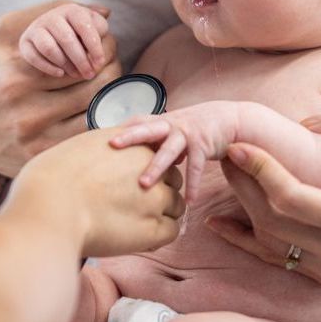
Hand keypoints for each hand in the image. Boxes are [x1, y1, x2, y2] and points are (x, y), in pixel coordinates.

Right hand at [0, 0, 121, 177]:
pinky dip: (104, 116)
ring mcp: (35, 138)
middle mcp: (23, 109)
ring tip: (108, 77)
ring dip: (113, 90)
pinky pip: (90, 134)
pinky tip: (101, 103)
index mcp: (14, 74)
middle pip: (94, 81)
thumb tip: (104, 13)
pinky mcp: (43, 158)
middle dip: (112, 64)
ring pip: (98, 109)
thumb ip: (50, 12)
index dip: (101, 43)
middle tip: (111, 57)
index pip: (79, 52)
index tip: (105, 38)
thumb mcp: (5, 33)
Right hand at [14, 116, 185, 257]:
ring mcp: (157, 197)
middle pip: (171, 178)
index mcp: (133, 142)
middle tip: (134, 204)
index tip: (131, 183)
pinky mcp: (155, 228)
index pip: (156, 155)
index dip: (146, 170)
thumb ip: (101, 150)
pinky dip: (159, 235)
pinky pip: (172, 231)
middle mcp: (150, 166)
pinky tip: (139, 238)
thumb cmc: (53, 179)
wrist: (51, 207)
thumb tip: (98, 156)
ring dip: (162, 213)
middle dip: (158, 190)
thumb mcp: (80, 148)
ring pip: (177, 205)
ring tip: (136, 223)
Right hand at [19, 2, 110, 77]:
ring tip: (76, 73)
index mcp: (71, 10)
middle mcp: (52, 17)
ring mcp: (36, 29)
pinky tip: (60, 73)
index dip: (94, 46)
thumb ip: (99, 23)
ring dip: (65, 64)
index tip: (100, 63)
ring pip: (49, 49)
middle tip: (89, 74)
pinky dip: (48, 67)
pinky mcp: (25, 42)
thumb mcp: (91, 25)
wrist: (50, 34)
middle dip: (81, 60)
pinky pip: (34, 57)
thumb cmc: (77, 31)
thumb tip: (106, 12)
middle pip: (67, 40)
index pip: (84, 26)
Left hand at [109, 100, 238, 202]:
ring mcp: (187, 134)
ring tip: (143, 184)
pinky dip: (194, 184)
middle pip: (146, 129)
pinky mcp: (205, 144)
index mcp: (159, 122)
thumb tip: (123, 157)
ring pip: (169, 150)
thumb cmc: (191, 129)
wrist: (226, 120)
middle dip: (129, 137)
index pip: (134, 123)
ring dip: (156, 167)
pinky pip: (197, 166)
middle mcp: (170, 125)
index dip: (116, 129)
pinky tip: (190, 201)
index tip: (94, 137)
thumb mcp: (168, 132)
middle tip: (112, 146)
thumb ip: (149, 142)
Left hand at [209, 108, 320, 287]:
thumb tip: (303, 123)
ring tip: (227, 171)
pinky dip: (246, 242)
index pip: (293, 200)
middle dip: (244, 184)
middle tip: (226, 151)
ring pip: (271, 243)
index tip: (238, 145)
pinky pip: (277, 262)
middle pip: (274, 221)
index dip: (260, 172)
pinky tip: (218, 222)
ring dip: (242, 208)